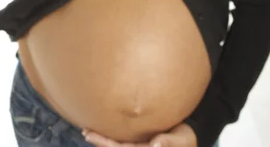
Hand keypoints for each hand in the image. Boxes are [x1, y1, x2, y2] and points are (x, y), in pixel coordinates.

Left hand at [82, 122, 196, 146]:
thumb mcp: (182, 140)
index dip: (109, 144)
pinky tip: (101, 128)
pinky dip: (110, 135)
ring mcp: (138, 145)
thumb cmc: (185, 139)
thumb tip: (156, 144)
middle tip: (86, 132)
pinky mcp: (138, 139)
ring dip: (102, 139)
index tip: (96, 137)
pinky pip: (121, 138)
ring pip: (117, 144)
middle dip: (101, 141)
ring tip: (86, 130)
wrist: (187, 136)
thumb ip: (170, 143)